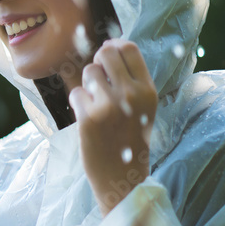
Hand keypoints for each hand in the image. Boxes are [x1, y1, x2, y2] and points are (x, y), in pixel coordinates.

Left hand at [69, 39, 156, 215]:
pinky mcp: (89, 118)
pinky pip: (76, 93)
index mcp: (148, 91)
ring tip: (96, 106)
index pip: (129, 49)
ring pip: (88, 72)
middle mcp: (131, 94)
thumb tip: (109, 46)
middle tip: (99, 80)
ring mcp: (109, 105)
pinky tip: (88, 119)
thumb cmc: (130, 139)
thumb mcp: (143, 107)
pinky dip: (78, 103)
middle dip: (98, 62)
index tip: (108, 56)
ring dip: (87, 86)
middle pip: (106, 53)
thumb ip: (131, 79)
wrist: (123, 178)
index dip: (114, 47)